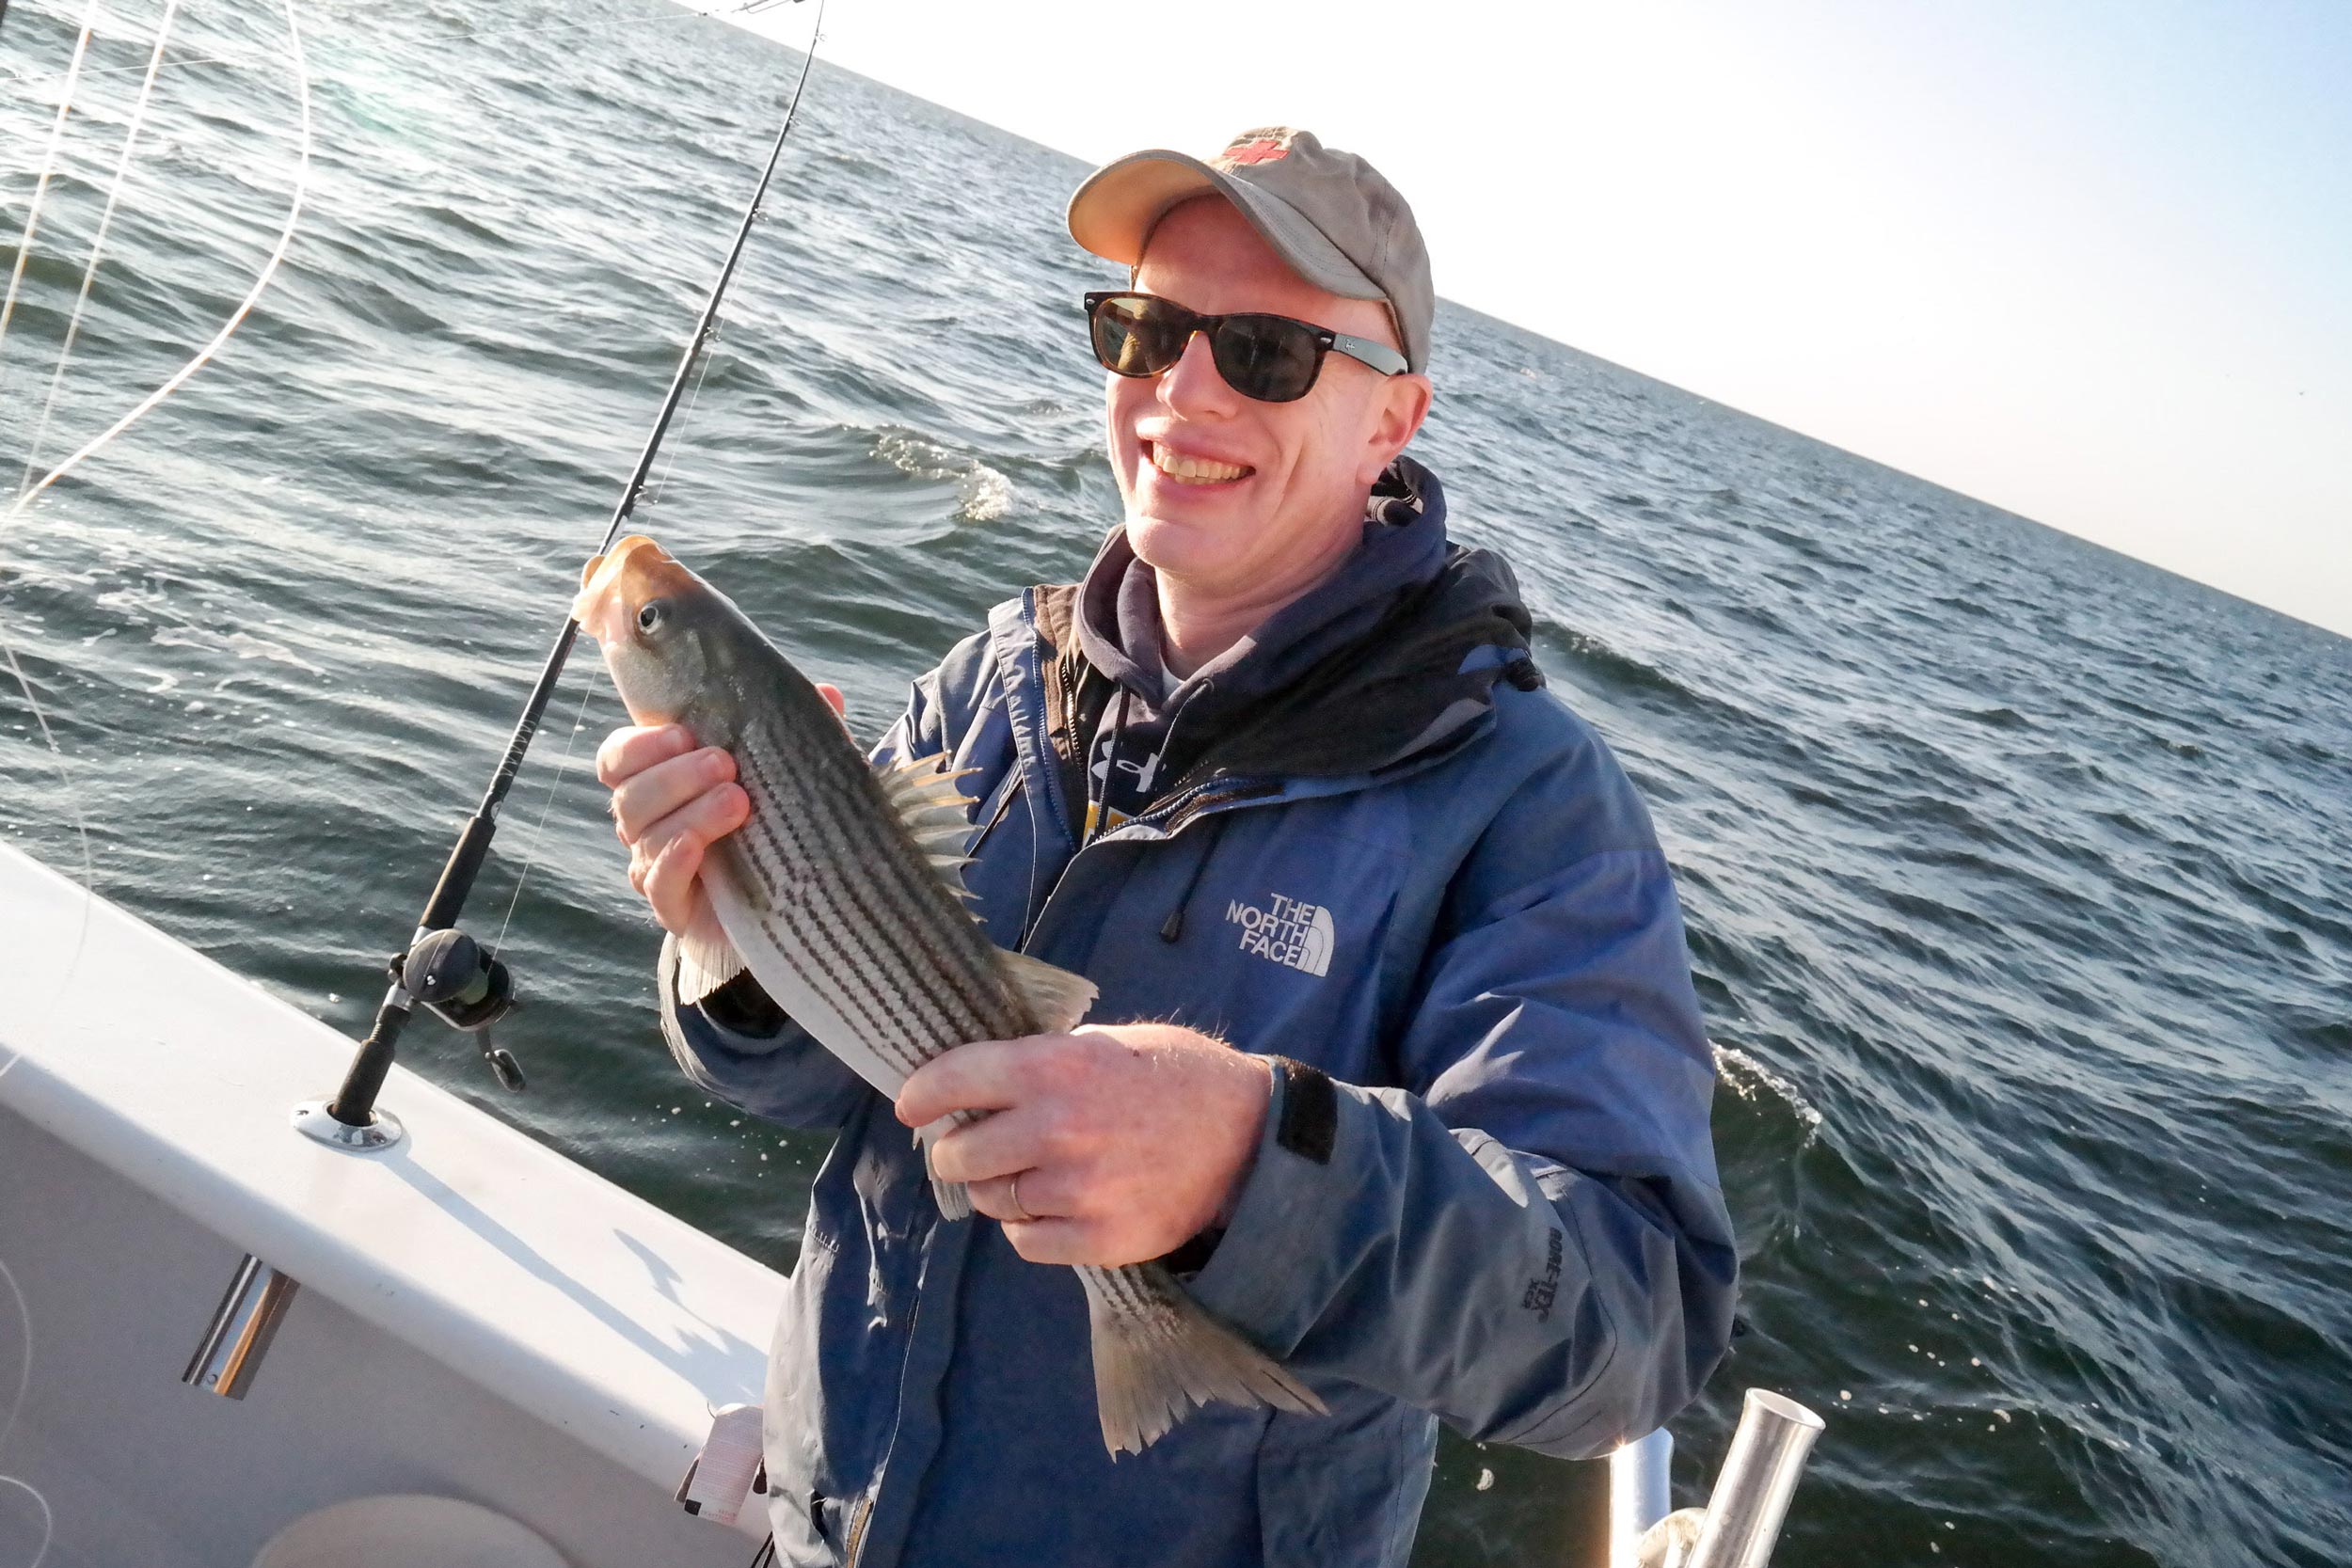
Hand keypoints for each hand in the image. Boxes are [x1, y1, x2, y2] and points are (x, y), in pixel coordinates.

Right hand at [598, 684, 843, 934]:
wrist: (787, 909)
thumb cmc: (775, 829)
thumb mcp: (786, 779)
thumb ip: (796, 737)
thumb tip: (828, 693)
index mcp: (661, 783)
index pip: (619, 757)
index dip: (641, 744)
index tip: (685, 734)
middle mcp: (648, 824)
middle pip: (628, 794)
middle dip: (674, 775)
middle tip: (725, 764)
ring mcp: (656, 868)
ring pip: (644, 835)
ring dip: (689, 812)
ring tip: (737, 801)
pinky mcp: (673, 909)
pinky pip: (657, 884)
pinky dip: (674, 860)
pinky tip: (701, 847)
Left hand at [896, 1023, 1273, 1267]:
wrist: (1249, 1137)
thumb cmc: (1176, 1076)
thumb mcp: (1107, 1043)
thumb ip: (1042, 1062)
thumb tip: (976, 1086)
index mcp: (1054, 1067)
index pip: (954, 1080)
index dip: (921, 1094)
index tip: (909, 1105)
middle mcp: (1056, 1128)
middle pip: (958, 1154)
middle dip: (959, 1150)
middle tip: (976, 1146)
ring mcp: (1076, 1190)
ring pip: (990, 1201)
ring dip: (998, 1189)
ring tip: (1031, 1173)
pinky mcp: (1097, 1240)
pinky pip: (1026, 1241)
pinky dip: (1031, 1227)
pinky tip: (1058, 1205)